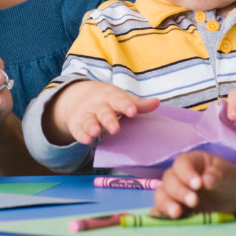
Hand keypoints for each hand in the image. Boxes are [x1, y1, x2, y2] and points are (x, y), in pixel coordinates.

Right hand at [43, 81, 159, 145]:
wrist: (78, 96)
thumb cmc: (108, 100)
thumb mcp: (122, 98)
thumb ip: (139, 104)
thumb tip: (157, 103)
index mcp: (111, 97)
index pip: (119, 100)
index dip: (125, 105)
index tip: (132, 112)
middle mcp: (98, 105)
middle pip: (103, 111)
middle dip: (108, 119)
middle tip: (115, 128)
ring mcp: (86, 114)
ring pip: (88, 120)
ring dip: (91, 126)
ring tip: (96, 132)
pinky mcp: (77, 125)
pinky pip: (78, 130)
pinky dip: (81, 135)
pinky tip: (86, 140)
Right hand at [152, 151, 235, 218]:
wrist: (232, 197)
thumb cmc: (228, 179)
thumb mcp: (226, 173)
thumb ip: (216, 174)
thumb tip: (206, 181)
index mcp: (191, 162)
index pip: (181, 164)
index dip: (186, 174)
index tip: (198, 185)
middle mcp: (178, 176)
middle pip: (169, 180)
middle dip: (179, 191)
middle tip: (194, 201)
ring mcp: (173, 193)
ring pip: (161, 194)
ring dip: (166, 203)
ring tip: (177, 213)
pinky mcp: (173, 208)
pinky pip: (160, 210)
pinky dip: (160, 215)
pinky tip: (164, 221)